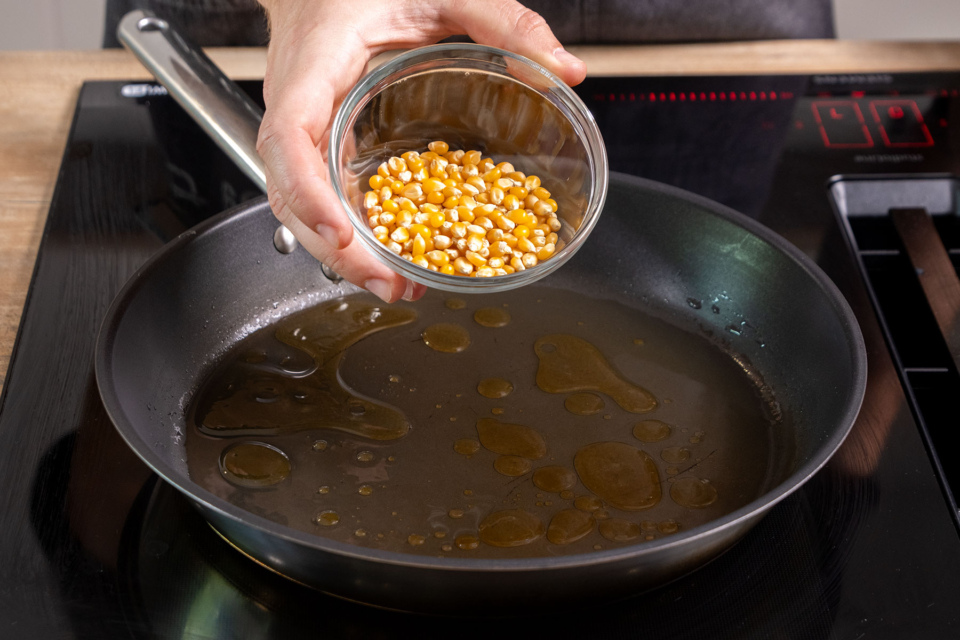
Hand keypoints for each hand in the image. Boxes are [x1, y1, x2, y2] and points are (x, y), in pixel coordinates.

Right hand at [255, 0, 585, 302]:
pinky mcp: (319, 141)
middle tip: (391, 286)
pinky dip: (349, 233)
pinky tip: (389, 256)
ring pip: (299, 204)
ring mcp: (303, 127)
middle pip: (290, 192)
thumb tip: (566, 70)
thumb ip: (506, 23)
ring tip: (397, 287)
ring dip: (342, 253)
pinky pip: (321, 193)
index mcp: (315, 65)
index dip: (308, 193)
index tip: (340, 234)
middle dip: (335, 248)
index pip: (289, 138)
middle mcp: (297, 103)